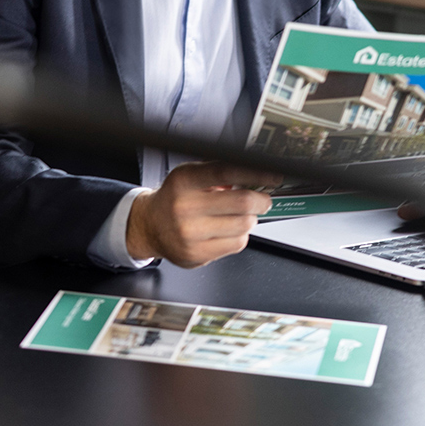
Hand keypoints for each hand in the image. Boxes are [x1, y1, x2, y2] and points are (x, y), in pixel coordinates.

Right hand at [125, 162, 283, 266]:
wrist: (150, 227)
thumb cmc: (176, 198)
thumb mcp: (190, 176)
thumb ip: (219, 173)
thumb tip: (257, 175)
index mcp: (184, 180)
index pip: (226, 171)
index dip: (256, 173)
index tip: (274, 176)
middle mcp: (185, 206)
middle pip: (242, 203)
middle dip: (261, 201)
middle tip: (263, 200)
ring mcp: (190, 233)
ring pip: (244, 225)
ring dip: (250, 219)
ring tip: (240, 216)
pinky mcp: (197, 254)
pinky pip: (237, 244)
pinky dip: (240, 236)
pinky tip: (228, 231)